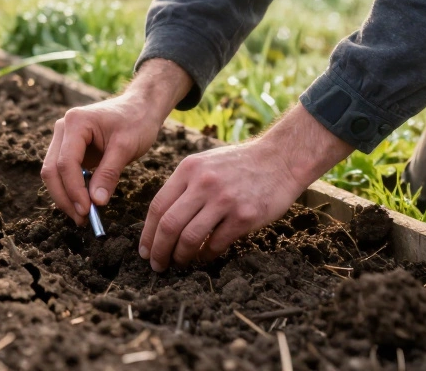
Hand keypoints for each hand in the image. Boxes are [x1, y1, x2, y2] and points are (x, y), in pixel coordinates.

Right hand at [41, 59, 192, 222]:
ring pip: (53, 174)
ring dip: (65, 196)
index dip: (74, 190)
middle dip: (65, 197)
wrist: (140, 107)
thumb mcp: (126, 147)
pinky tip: (84, 204)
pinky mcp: (70, 149)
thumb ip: (109, 173)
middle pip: (51, 170)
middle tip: (82, 220)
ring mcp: (64, 139)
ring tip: (84, 216)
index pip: (65, 163)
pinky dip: (71, 190)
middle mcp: (63, 129)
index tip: (87, 211)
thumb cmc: (136, 121)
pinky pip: (63, 173)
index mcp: (75, 122)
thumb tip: (96, 202)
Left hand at [139, 104, 353, 270]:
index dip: (147, 234)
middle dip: (159, 251)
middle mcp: (203, 183)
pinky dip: (206, 255)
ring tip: (179, 263)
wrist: (280, 160)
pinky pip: (216, 244)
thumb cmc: (239, 165)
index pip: (158, 207)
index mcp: (188, 170)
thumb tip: (160, 221)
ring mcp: (224, 200)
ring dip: (180, 256)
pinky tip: (204, 257)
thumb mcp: (205, 164)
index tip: (145, 251)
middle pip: (169, 225)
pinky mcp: (244, 216)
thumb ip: (183, 186)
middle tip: (157, 265)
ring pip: (190, 238)